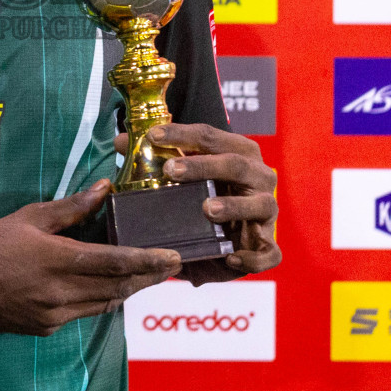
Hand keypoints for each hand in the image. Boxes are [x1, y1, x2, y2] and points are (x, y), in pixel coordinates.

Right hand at [0, 179, 181, 334]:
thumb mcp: (30, 216)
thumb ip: (71, 207)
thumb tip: (104, 188)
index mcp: (56, 259)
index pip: (114, 262)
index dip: (147, 260)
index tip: (172, 257)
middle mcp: (59, 291)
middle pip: (117, 286)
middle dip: (148, 276)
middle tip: (171, 265)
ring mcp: (54, 314)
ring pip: (105, 303)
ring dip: (129, 289)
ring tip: (148, 275)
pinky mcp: (47, 327)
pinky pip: (84, 313)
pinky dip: (102, 300)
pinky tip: (110, 288)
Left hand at [114, 122, 279, 285]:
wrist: (236, 230)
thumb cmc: (208, 192)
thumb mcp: (185, 175)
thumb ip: (156, 158)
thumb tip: (120, 142)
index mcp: (238, 151)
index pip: (209, 136)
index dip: (181, 133)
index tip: (152, 136)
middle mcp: (258, 176)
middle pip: (235, 164)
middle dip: (203, 165)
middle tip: (170, 171)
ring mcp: (267, 210)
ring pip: (259, 204)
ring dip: (233, 205)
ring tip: (207, 209)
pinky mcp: (268, 243)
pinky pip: (270, 253)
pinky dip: (253, 256)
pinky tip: (229, 256)